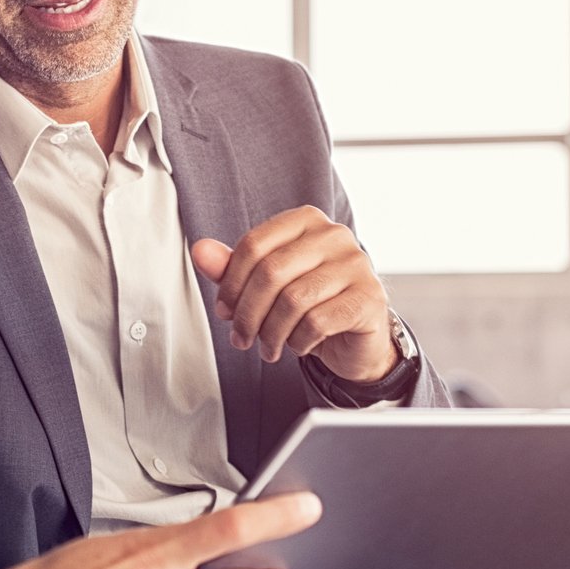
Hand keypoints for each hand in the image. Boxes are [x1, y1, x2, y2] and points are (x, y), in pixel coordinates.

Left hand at [192, 207, 396, 382]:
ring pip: (293, 300)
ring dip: (271, 333)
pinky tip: (299, 345)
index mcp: (307, 221)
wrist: (356, 337)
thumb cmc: (311, 304)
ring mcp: (356, 264)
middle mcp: (335, 235)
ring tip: (268, 347)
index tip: (224, 310)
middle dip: (248, 313)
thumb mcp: (268, 285)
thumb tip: (200, 251)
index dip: (231, 282)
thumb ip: (234, 267)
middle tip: (241, 337)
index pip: (254, 244)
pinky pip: (317, 322)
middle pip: (271, 272)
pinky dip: (299, 341)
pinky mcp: (368, 298)